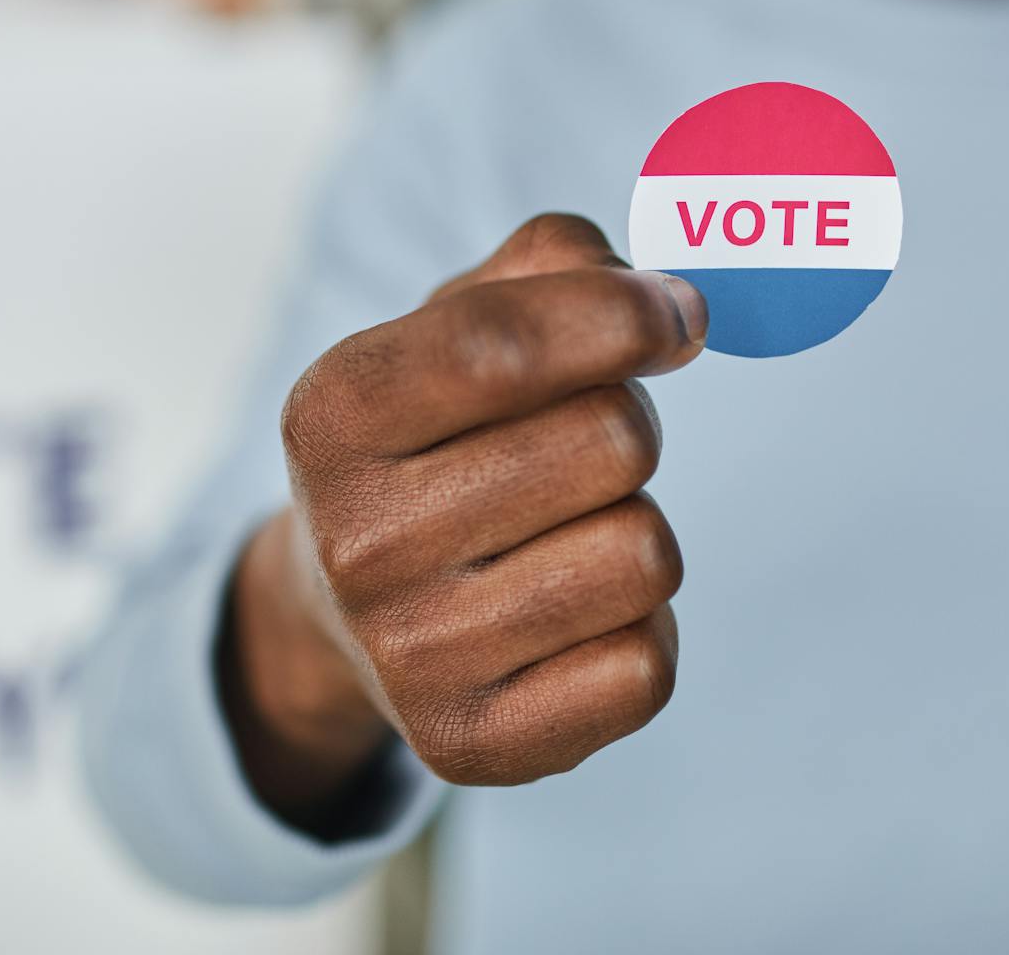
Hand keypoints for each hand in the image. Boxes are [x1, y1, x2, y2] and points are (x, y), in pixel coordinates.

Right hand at [220, 214, 706, 827]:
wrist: (342, 608)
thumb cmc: (434, 434)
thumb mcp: (457, 320)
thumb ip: (556, 262)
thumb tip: (669, 302)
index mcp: (333, 414)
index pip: (504, 346)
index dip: (625, 315)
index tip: (676, 317)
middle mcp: (353, 540)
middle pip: (612, 442)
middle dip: (630, 424)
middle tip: (584, 444)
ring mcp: (406, 654)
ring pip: (645, 556)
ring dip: (634, 528)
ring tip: (567, 533)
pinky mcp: (468, 744)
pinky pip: (645, 668)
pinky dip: (637, 630)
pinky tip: (569, 616)